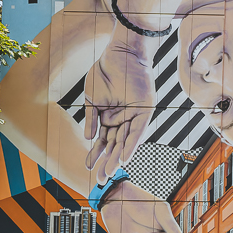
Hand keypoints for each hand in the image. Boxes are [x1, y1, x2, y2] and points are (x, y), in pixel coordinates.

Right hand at [82, 30, 154, 185]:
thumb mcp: (92, 98)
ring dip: (117, 157)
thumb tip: (88, 139)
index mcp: (109, 117)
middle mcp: (122, 119)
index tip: (88, 167)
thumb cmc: (105, 72)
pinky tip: (124, 157)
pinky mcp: (145, 112)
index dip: (96, 154)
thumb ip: (91, 119)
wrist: (119, 53)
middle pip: (114, 145)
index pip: (103, 141)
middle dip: (106, 161)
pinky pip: (138, 131)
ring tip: (110, 172)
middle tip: (100, 178)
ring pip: (125, 141)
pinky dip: (131, 144)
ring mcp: (134, 116)